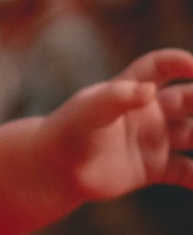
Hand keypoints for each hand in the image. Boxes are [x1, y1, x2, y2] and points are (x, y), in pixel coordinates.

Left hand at [40, 48, 192, 204]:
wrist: (56, 168)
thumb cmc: (69, 130)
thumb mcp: (90, 111)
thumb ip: (117, 98)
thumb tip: (147, 91)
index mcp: (132, 89)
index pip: (160, 67)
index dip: (178, 62)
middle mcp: (149, 111)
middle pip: (189, 100)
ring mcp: (155, 139)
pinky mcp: (155, 168)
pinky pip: (188, 171)